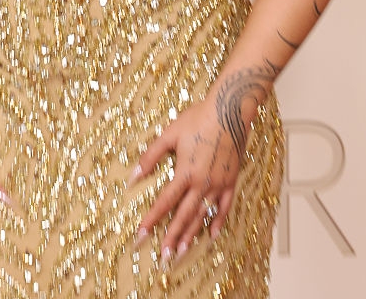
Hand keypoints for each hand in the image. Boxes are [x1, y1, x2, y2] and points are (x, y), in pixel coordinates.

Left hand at [129, 97, 251, 261]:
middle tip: (164, 256)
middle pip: (184, 216)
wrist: (229, 110)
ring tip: (182, 252)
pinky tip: (213, 234)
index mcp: (185, 172)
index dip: (152, 220)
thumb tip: (134, 174)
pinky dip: (218, 221)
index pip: (164, 202)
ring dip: (192, 234)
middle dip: (172, 237)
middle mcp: (202, 182)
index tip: (141, 235)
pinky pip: (225, 206)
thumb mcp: (169, 134)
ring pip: (203, 215)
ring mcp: (218, 183)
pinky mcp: (231, 180)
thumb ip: (150, 156)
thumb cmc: (199, 118)